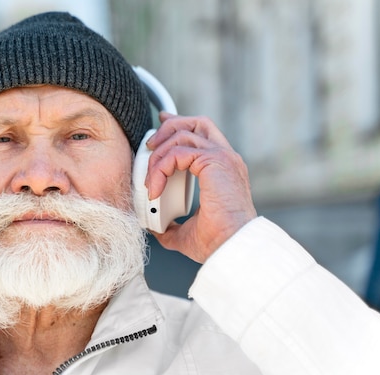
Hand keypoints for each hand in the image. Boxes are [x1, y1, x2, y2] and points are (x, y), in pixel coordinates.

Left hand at [144, 113, 256, 262]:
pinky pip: (178, 153)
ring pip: (182, 135)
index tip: (160, 128)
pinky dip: (160, 168)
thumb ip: (171, 226)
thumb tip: (155, 228)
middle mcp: (225, 158)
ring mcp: (222, 157)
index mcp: (222, 169)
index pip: (201, 134)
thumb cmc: (216, 242)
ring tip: (149, 180)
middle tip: (149, 146)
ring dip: (159, 154)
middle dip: (167, 129)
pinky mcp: (214, 161)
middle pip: (195, 123)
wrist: (230, 246)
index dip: (178, 126)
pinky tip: (154, 189)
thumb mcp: (186, 232)